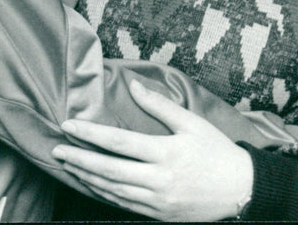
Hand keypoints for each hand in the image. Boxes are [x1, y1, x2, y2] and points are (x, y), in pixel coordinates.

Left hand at [52, 80, 253, 220]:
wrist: (241, 191)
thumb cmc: (217, 152)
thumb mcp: (192, 123)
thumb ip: (160, 106)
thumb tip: (135, 86)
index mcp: (166, 153)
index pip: (118, 143)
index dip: (90, 134)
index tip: (69, 125)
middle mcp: (158, 180)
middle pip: (108, 170)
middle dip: (79, 159)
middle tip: (56, 150)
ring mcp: (157, 201)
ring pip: (112, 191)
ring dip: (87, 178)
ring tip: (68, 165)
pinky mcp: (159, 215)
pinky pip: (124, 205)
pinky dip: (103, 194)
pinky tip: (91, 185)